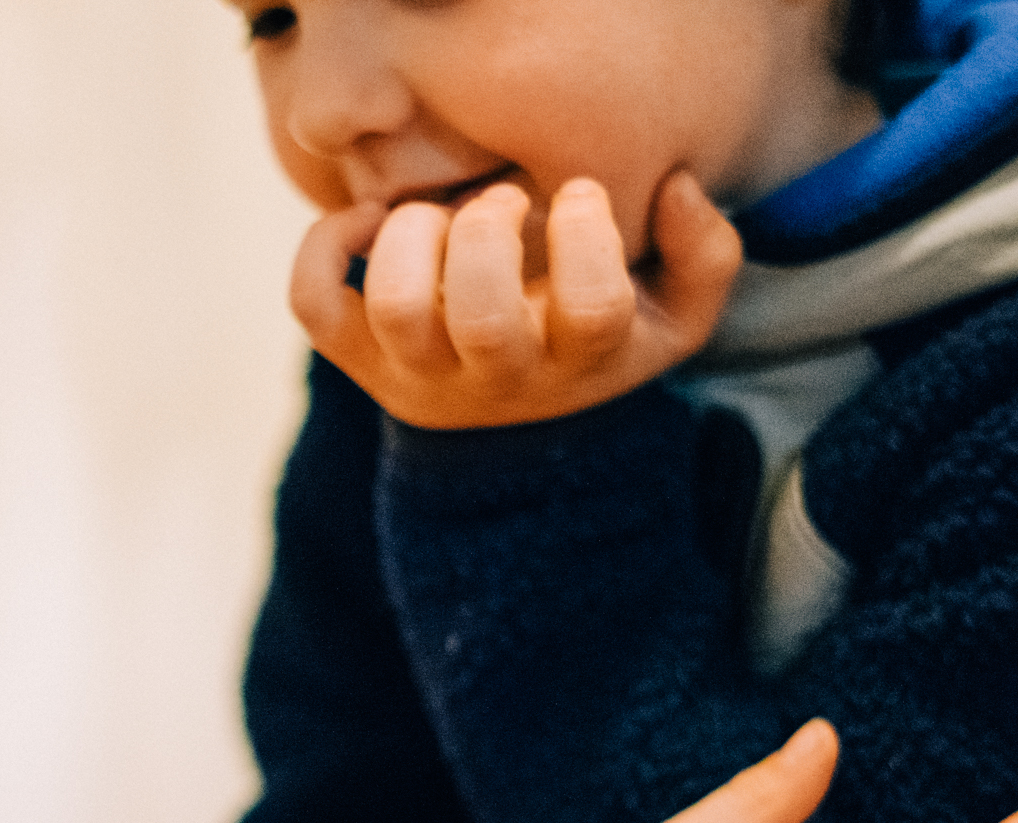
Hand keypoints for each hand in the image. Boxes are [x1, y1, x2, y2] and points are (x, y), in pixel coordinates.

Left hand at [289, 172, 741, 429]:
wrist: (509, 437)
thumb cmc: (592, 346)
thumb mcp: (671, 317)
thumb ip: (704, 256)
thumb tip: (675, 191)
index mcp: (578, 364)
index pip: (591, 312)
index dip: (588, 241)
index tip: (580, 196)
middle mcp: (495, 380)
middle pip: (483, 318)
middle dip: (492, 232)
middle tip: (505, 199)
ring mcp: (417, 374)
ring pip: (395, 307)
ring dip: (413, 234)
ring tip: (439, 213)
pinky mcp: (354, 358)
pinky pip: (313, 301)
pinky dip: (325, 245)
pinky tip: (372, 222)